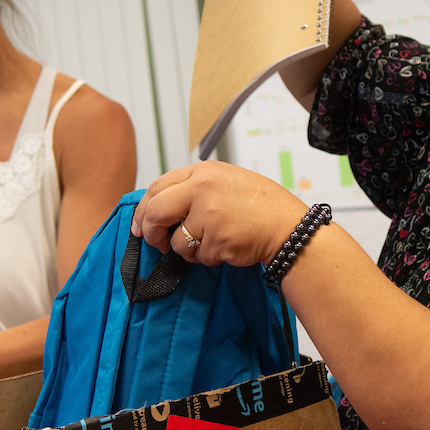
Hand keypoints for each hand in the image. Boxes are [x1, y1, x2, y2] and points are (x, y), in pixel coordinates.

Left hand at [131, 162, 307, 267]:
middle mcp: (202, 189)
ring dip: (188, 250)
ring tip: (212, 241)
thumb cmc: (261, 206)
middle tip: (155, 242)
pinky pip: (197, 256)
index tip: (140, 223)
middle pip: (156, 211)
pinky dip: (208, 258)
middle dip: (150, 231)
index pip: (158, 186)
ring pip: (177, 241)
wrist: (288, 226)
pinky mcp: (216, 240)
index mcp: (203, 172)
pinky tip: (226, 247)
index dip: (144, 208)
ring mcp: (208, 215)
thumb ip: (193, 189)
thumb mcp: (225, 182)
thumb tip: (160, 207)